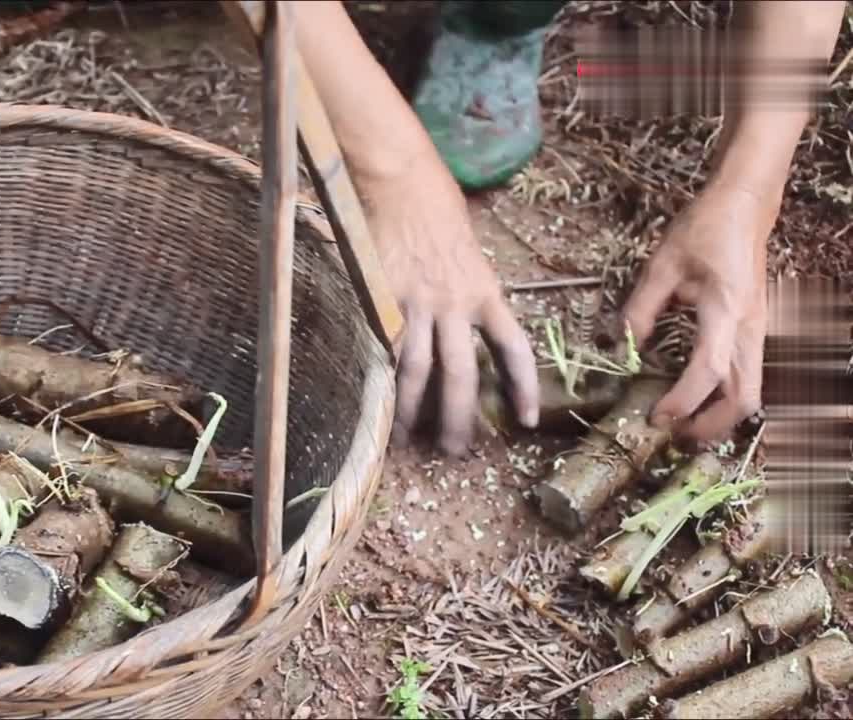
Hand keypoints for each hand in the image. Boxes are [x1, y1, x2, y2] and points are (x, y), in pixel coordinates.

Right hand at [364, 152, 539, 454]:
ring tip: (408, 439)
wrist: (401, 185)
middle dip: (459, 418)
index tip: (525, 421)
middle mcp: (455, 304)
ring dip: (411, 410)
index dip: (521, 388)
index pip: (513, 350)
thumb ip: (472, 295)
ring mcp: (415, 304)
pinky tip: (373, 402)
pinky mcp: (382, 301)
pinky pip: (381, 349)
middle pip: (461, 375)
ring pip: (416, 370)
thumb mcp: (471, 255)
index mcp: (486, 292)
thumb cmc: (438, 212)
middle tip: (455, 451)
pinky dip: (378, 378)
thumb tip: (470, 331)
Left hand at [622, 184, 770, 442]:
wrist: (744, 207)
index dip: (683, 400)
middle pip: (744, 396)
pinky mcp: (752, 332)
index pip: (709, 370)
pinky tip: (694, 402)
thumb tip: (622, 346)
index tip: (656, 417)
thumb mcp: (661, 264)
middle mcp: (749, 328)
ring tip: (680, 426)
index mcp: (726, 310)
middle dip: (711, 424)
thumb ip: (641, 308)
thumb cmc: (704, 229)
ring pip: (750, 391)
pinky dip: (724, 398)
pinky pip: (745, 377)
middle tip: (671, 434)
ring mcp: (756, 332)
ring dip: (719, 417)